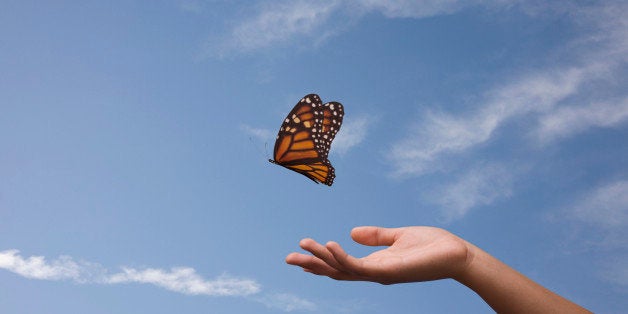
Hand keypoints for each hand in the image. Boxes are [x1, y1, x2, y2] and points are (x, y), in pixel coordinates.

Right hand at [285, 226, 471, 284]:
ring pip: (341, 270)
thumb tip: (352, 232)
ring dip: (321, 259)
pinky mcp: (387, 272)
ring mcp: (379, 274)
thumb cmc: (432, 246)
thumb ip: (376, 236)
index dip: (322, 260)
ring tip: (303, 245)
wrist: (457, 255)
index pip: (342, 264)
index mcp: (375, 263)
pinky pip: (358, 267)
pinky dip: (342, 258)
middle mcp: (374, 272)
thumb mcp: (398, 236)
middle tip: (288, 257)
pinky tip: (330, 245)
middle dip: (312, 265)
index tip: (302, 253)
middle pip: (335, 271)